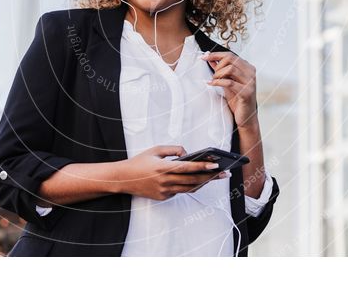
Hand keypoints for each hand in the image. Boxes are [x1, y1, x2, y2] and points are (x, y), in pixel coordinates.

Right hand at [115, 145, 229, 199]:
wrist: (123, 178)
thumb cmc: (140, 162)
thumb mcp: (155, 150)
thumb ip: (174, 150)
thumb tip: (188, 154)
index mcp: (163, 168)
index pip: (188, 168)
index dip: (203, 167)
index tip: (216, 165)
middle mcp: (165, 181)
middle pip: (193, 180)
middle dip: (210, 177)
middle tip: (224, 173)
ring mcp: (165, 191)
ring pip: (189, 188)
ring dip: (203, 183)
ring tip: (215, 177)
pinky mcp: (163, 197)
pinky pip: (180, 191)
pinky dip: (188, 185)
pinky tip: (197, 181)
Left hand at [201, 51, 257, 128]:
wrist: (246, 117)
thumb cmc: (237, 99)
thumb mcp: (227, 81)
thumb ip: (221, 70)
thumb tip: (210, 58)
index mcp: (248, 68)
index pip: (230, 55)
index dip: (215, 55)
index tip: (203, 57)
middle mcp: (251, 72)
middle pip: (230, 59)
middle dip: (217, 65)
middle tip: (213, 75)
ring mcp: (250, 82)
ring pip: (230, 69)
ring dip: (218, 74)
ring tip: (214, 81)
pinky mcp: (246, 92)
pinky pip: (229, 82)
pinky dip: (217, 82)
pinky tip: (210, 84)